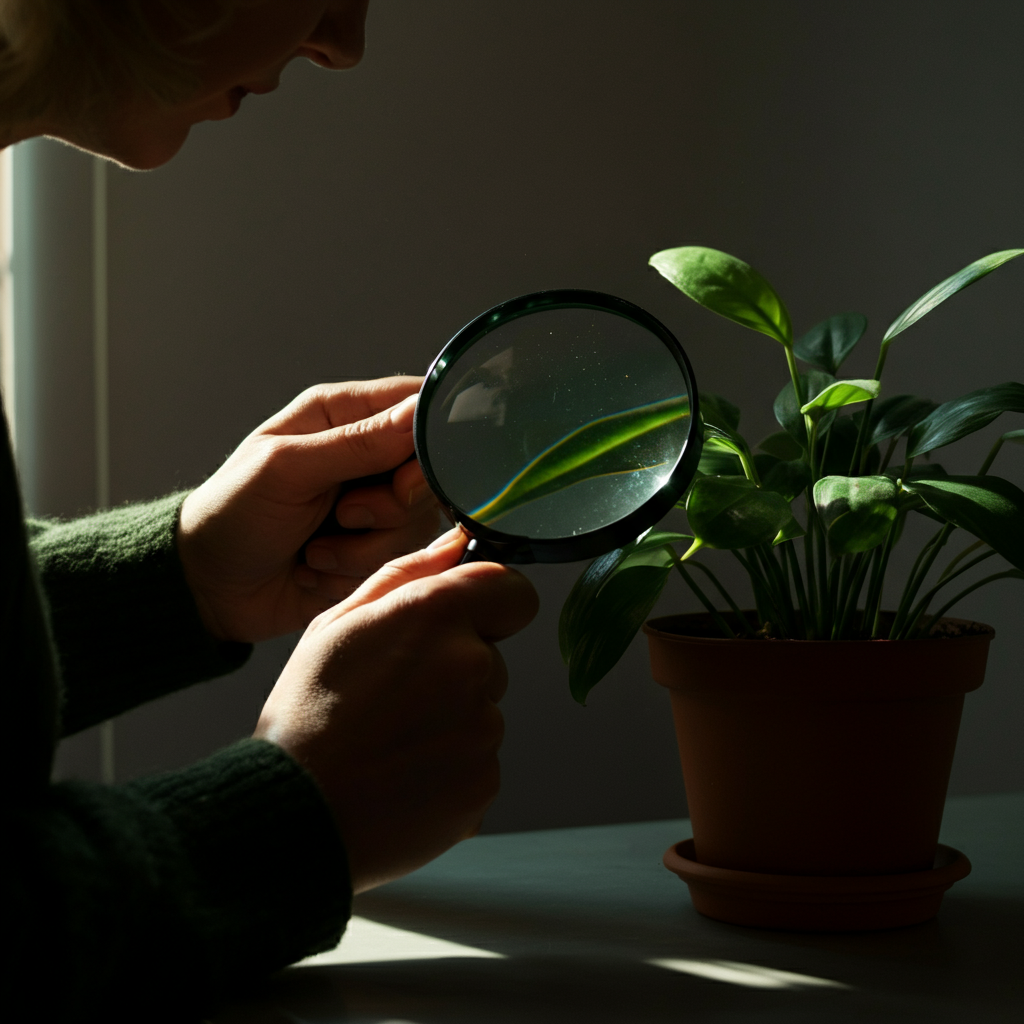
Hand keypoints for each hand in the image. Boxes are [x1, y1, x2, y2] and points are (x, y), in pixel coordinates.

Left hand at [177, 377, 440, 642]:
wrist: (210, 589)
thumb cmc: (232, 514)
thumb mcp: (287, 469)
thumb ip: (356, 443)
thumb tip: (418, 413)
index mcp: (341, 415)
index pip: (415, 404)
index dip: (428, 440)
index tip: (403, 476)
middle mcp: (365, 456)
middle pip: (427, 473)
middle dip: (389, 506)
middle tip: (345, 514)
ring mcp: (374, 506)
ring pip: (416, 523)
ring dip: (364, 547)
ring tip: (316, 547)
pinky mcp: (375, 550)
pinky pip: (399, 560)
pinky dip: (356, 570)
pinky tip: (317, 566)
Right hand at [254, 529, 539, 892]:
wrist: (295, 815)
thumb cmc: (307, 715)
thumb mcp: (337, 625)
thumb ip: (406, 574)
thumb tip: (455, 542)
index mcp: (435, 616)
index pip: (514, 592)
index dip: (491, 604)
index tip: (462, 623)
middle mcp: (471, 666)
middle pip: (490, 656)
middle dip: (455, 668)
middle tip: (394, 697)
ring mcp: (483, 729)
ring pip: (483, 711)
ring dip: (450, 720)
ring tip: (390, 741)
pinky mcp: (485, 782)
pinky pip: (479, 761)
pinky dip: (451, 768)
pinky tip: (402, 775)